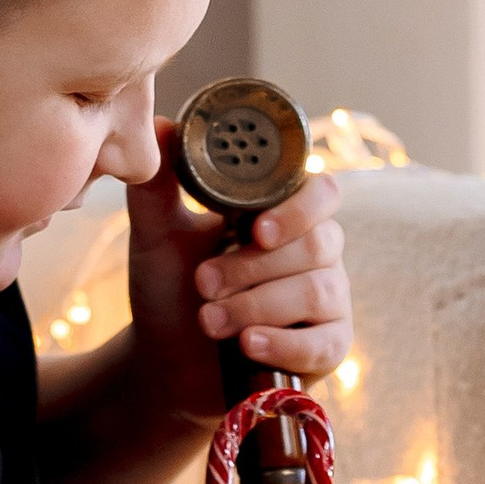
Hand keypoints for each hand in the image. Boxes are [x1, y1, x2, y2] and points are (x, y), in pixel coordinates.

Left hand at [124, 123, 351, 422]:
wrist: (164, 358)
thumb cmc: (170, 288)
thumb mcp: (157, 236)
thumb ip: (160, 185)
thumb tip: (162, 125)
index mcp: (284, 214)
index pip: (322, 193)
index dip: (299, 210)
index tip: (256, 230)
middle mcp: (316, 252)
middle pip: (318, 245)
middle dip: (253, 268)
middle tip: (203, 283)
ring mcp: (328, 300)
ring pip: (318, 291)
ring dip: (256, 306)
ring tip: (208, 319)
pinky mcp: (327, 348)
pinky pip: (325, 343)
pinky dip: (283, 344)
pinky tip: (247, 344)